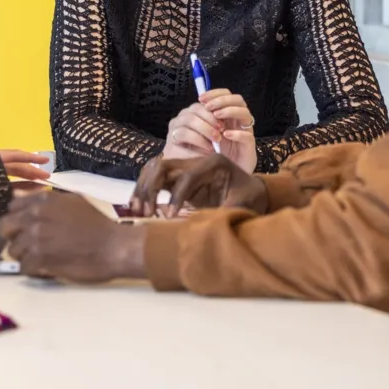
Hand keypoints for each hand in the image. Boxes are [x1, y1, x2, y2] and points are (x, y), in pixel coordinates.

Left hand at [0, 149, 51, 181]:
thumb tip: (0, 168)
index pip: (17, 156)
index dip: (31, 158)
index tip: (45, 161)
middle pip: (19, 166)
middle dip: (34, 171)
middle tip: (48, 177)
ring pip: (15, 174)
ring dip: (28, 179)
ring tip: (41, 186)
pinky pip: (7, 181)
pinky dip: (17, 185)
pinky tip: (26, 192)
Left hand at [0, 191, 146, 281]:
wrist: (114, 246)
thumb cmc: (97, 225)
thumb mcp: (73, 201)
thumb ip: (49, 202)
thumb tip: (31, 205)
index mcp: (44, 200)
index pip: (12, 206)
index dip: (17, 218)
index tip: (24, 226)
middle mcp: (36, 216)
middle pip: (5, 227)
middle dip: (14, 236)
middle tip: (28, 244)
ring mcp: (36, 237)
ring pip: (13, 249)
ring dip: (25, 255)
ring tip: (41, 257)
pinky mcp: (40, 259)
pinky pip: (23, 267)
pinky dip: (33, 270)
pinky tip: (46, 267)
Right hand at [131, 153, 268, 218]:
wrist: (252, 190)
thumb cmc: (249, 197)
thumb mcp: (243, 204)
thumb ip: (227, 212)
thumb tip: (208, 227)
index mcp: (213, 164)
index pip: (187, 176)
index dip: (176, 196)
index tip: (168, 216)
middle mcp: (195, 161)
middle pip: (164, 166)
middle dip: (151, 187)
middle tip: (146, 212)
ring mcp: (184, 168)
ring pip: (154, 169)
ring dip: (143, 188)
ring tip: (137, 210)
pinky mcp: (177, 178)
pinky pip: (155, 179)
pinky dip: (144, 190)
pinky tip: (137, 207)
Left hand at [201, 89, 255, 173]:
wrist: (229, 172)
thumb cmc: (217, 150)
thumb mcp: (208, 132)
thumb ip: (206, 119)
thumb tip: (197, 106)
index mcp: (230, 114)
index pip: (227, 95)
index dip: (215, 94)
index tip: (201, 99)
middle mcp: (240, 120)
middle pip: (238, 100)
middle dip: (222, 101)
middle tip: (209, 107)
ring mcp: (246, 132)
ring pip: (245, 114)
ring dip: (230, 112)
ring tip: (216, 117)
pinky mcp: (249, 146)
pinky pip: (247, 136)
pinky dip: (237, 133)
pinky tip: (225, 135)